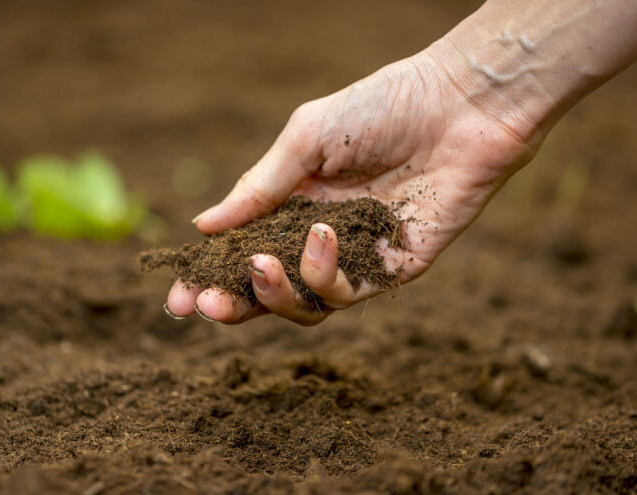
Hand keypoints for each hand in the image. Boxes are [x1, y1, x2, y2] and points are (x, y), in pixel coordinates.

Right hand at [166, 50, 539, 324]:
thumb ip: (258, 187)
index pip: (242, 252)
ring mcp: (356, 257)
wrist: (458, 106)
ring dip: (275, 293)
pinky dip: (323, 273)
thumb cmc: (382, 107)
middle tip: (207, 305)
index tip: (178, 295)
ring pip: (304, 305)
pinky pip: (347, 294)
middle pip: (268, 292)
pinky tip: (321, 235)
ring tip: (262, 262)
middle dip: (234, 305)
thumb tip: (202, 226)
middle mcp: (319, 238)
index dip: (210, 277)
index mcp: (292, 205)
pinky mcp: (392, 270)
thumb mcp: (305, 140)